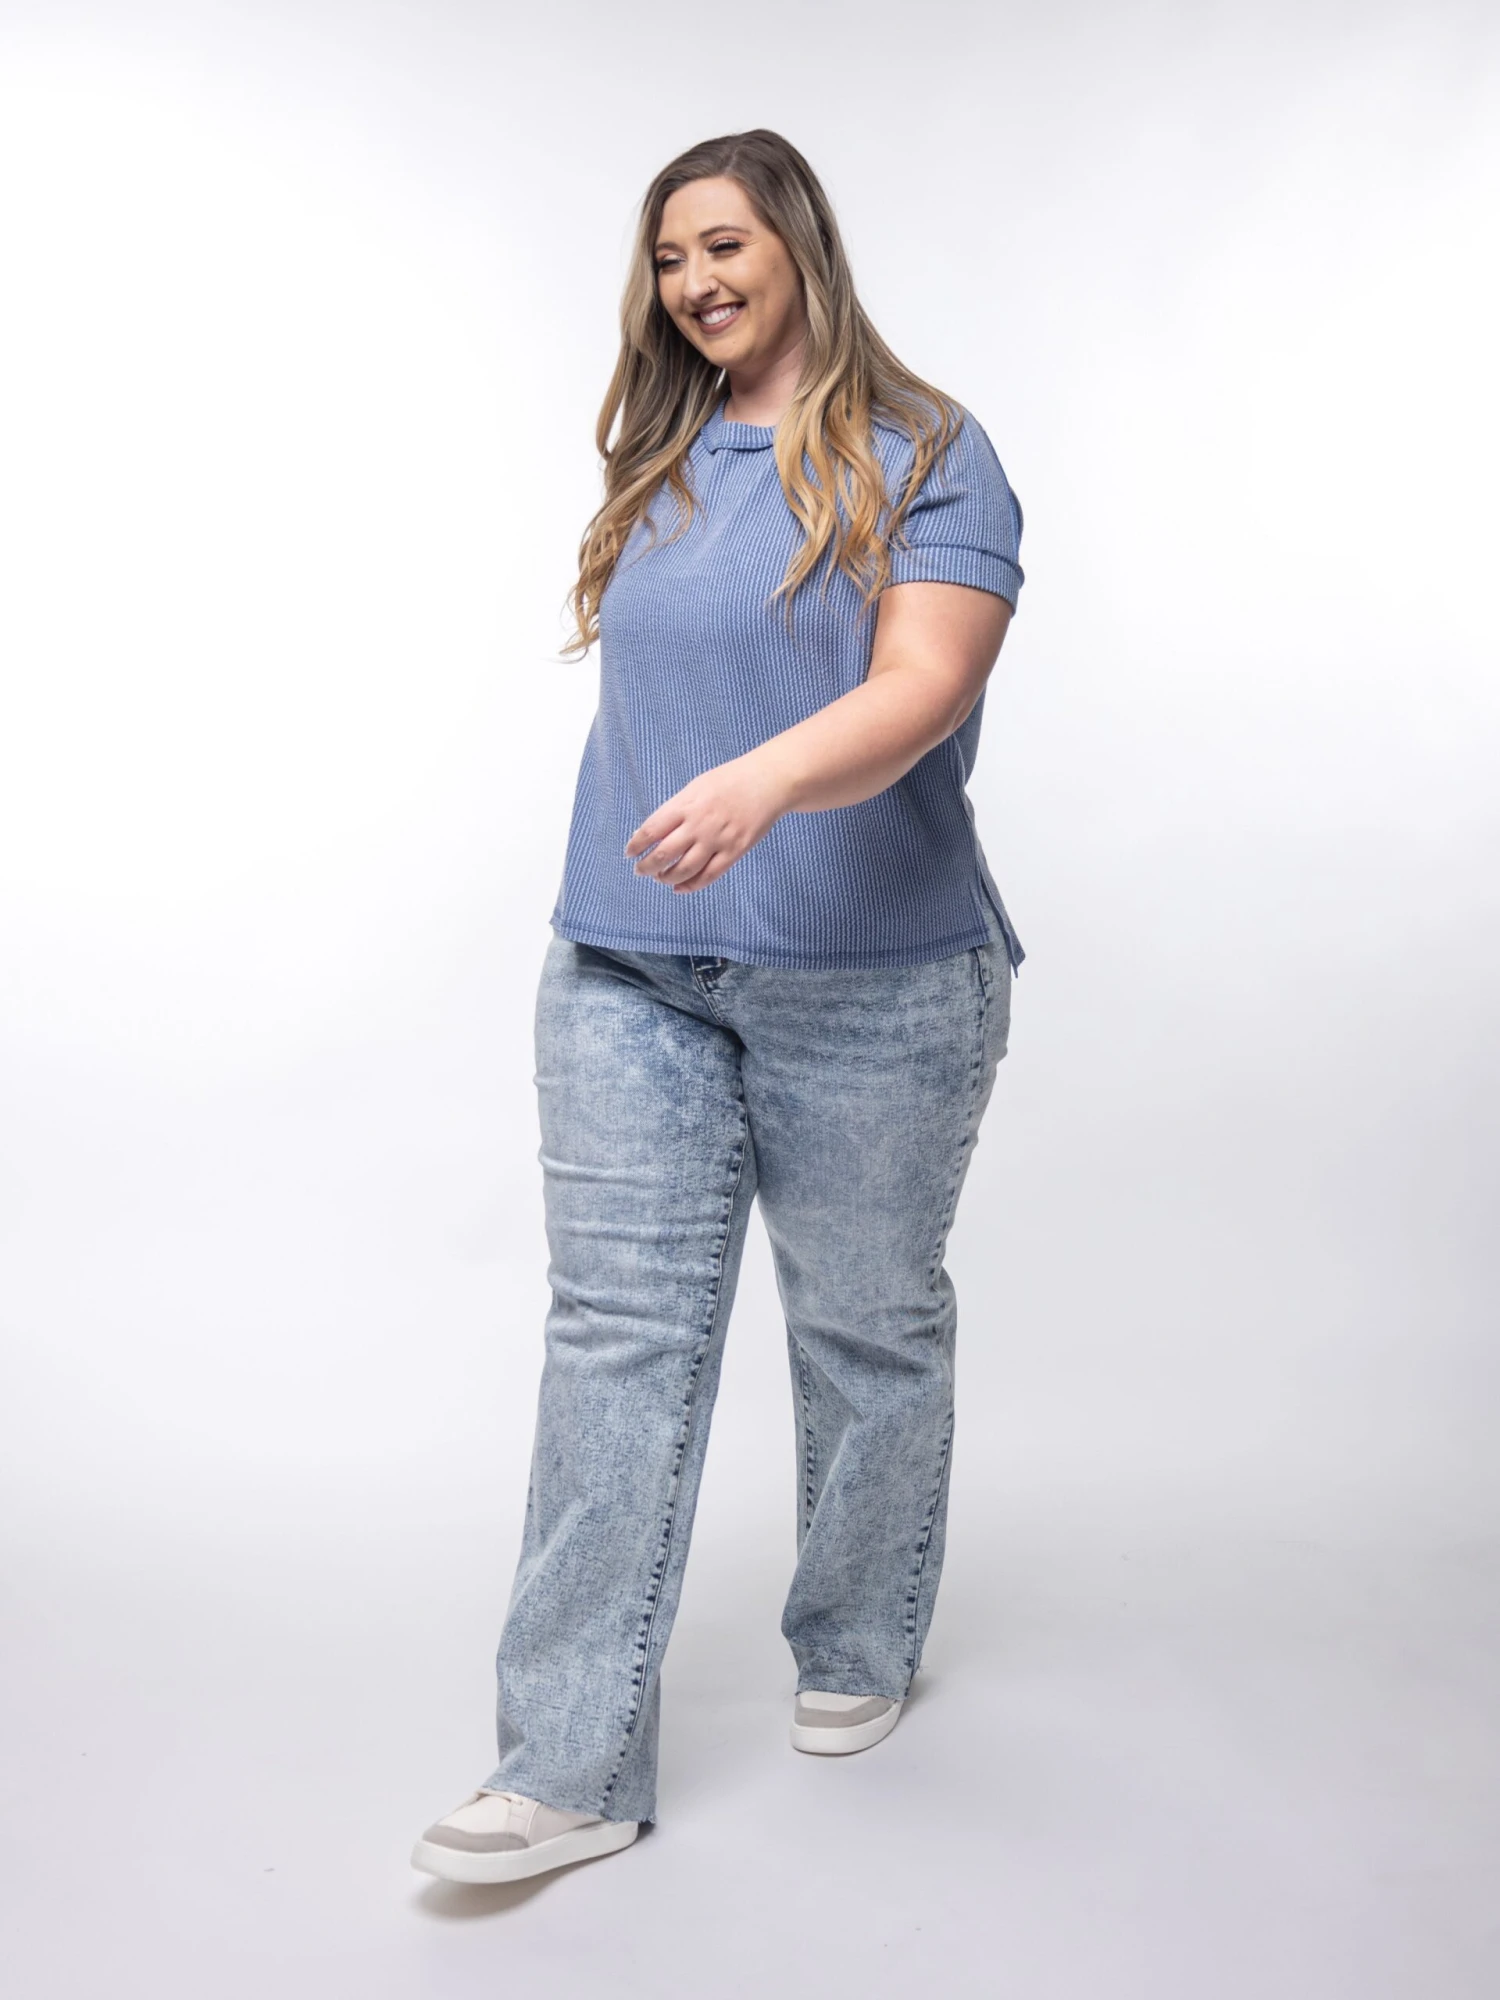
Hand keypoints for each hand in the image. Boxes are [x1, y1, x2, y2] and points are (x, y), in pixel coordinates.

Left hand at [625, 753, 790, 892]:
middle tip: (641, 870)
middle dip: (647, 867)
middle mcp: (698, 824)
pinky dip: (690, 886)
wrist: (766, 782)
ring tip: (660, 878)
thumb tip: (652, 831)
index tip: (630, 853)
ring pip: (684, 869)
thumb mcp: (696, 787)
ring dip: (667, 878)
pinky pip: (708, 876)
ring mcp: (717, 840)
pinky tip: (680, 888)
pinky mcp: (734, 852)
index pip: (651, 830)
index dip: (637, 845)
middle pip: (664, 854)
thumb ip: (676, 809)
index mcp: (685, 805)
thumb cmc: (729, 781)